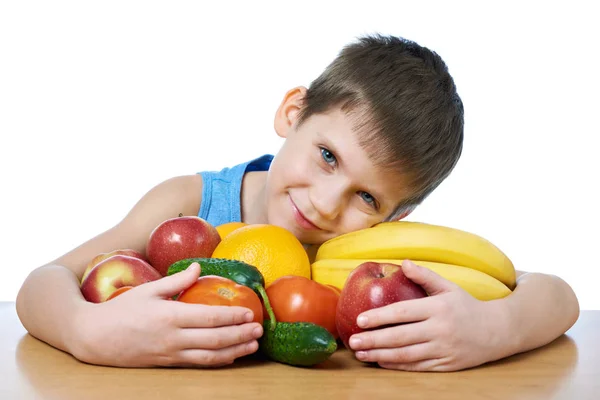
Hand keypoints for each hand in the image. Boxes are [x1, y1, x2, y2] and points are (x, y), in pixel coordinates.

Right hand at [71, 263, 263, 367]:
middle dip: (240, 335)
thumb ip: (177, 280)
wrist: (93, 338)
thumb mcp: (149, 289)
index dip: (232, 317)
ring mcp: (170, 354)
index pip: (209, 317)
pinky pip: (197, 364)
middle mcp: (172, 337)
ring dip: (235, 351)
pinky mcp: (167, 364)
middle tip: (260, 330)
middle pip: (215, 339)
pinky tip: (231, 356)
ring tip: (253, 346)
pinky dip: (217, 361)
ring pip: (209, 356)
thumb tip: (199, 266)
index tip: (250, 312)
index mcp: (169, 315)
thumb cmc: (120, 310)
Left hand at [347, 260, 509, 371]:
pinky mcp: (446, 366)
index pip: (403, 312)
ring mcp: (443, 350)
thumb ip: (425, 275)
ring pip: (406, 355)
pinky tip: (380, 362)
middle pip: (400, 337)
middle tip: (352, 341)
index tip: (359, 319)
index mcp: (438, 308)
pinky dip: (396, 366)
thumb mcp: (449, 287)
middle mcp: (440, 330)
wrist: (498, 331)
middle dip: (373, 340)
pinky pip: (417, 367)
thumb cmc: (467, 306)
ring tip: (360, 354)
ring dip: (380, 355)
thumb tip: (402, 262)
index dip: (380, 317)